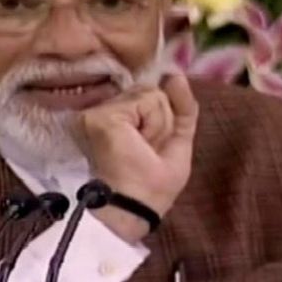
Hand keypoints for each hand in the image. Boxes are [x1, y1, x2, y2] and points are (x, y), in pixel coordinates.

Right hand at [73, 72, 198, 240]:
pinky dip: (153, 125)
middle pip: (152, 93)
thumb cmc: (152, 187)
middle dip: (162, 123)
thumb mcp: (176, 143)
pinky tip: (137, 143)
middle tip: (146, 151)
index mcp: (118, 120)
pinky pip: (147, 101)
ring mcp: (100, 111)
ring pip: (151, 95)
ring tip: (141, 149)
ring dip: (158, 126)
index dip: (164, 114)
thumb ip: (181, 108)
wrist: (135, 207)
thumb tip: (176, 73)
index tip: (154, 144)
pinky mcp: (101, 115)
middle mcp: (104, 111)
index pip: (151, 96)